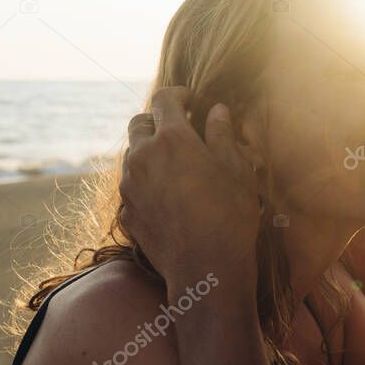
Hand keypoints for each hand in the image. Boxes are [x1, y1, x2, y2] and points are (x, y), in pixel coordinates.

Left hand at [119, 87, 259, 285]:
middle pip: (139, 124)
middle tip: (179, 129)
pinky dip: (145, 183)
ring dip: (148, 151)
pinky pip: (131, 187)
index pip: (164, 100)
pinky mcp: (126, 213)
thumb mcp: (237, 170)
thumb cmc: (230, 216)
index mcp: (172, 139)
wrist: (206, 270)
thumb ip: (223, 135)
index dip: (178, 94)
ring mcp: (130, 187)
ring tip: (174, 165)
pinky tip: (167, 197)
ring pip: (131, 155)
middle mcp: (142, 158)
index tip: (191, 99)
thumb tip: (217, 111)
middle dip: (157, 120)